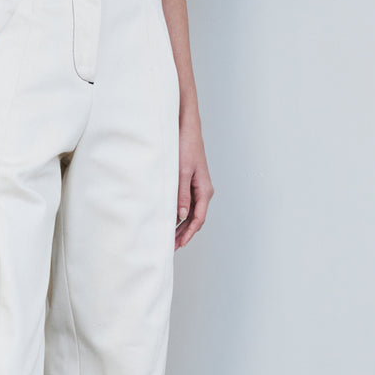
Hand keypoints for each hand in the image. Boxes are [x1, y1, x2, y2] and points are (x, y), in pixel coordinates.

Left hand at [175, 119, 212, 249]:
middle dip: (184, 233)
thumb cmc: (185, 147)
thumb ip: (181, 195)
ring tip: (170, 237)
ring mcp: (197, 187)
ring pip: (191, 212)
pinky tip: (170, 219)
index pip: (199, 218)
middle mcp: (203, 191)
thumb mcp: (181, 172)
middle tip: (172, 246)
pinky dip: (179, 214)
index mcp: (204, 190)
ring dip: (181, 225)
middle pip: (195, 218)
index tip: (180, 244)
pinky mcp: (191, 182)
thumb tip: (181, 216)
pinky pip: (187, 203)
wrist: (186, 128)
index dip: (189, 233)